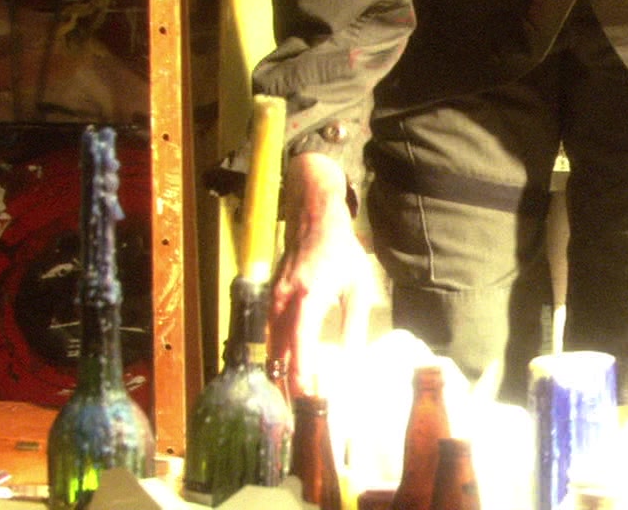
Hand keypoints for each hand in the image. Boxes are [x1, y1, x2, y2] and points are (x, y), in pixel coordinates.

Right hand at [268, 152, 374, 397]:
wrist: (314, 218)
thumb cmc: (341, 251)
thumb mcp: (358, 286)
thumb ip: (354, 325)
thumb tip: (352, 361)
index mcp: (310, 295)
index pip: (300, 340)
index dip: (300, 369)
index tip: (304, 394)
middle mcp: (286, 299)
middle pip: (280, 348)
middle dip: (287, 379)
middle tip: (298, 410)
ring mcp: (274, 298)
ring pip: (271, 342)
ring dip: (279, 369)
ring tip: (291, 397)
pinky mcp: (270, 298)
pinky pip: (269, 332)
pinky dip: (276, 352)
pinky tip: (285, 369)